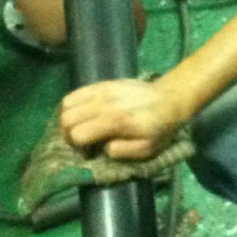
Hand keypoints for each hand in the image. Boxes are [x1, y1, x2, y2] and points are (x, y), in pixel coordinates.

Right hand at [60, 78, 186, 160]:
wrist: (170, 98)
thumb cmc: (159, 128)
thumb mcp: (148, 148)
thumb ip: (124, 152)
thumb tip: (104, 150)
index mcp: (115, 121)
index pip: (78, 134)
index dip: (78, 148)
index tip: (89, 153)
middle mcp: (104, 103)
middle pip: (67, 118)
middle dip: (68, 134)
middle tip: (82, 141)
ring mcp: (102, 90)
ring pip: (67, 103)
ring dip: (68, 119)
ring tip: (81, 127)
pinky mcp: (102, 83)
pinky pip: (76, 92)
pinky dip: (72, 105)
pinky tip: (82, 114)